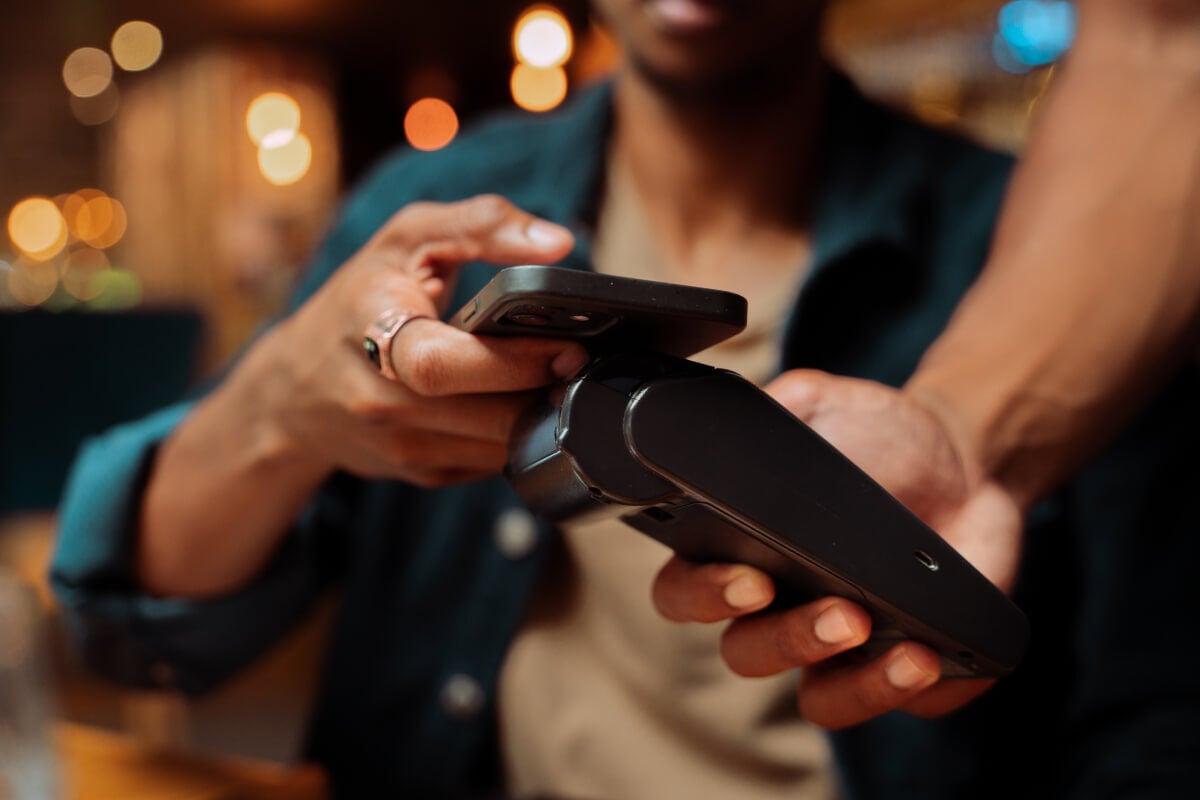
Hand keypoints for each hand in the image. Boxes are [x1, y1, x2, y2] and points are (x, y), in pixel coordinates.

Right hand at [230, 194, 590, 485]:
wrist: (294, 390)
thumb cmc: (357, 301)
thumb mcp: (405, 240)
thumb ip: (480, 223)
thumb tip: (559, 242)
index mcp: (372, 331)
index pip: (444, 362)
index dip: (514, 359)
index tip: (568, 343)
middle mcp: (380, 401)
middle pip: (485, 416)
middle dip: (542, 390)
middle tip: (577, 361)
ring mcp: (401, 447)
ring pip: (497, 446)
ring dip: (536, 414)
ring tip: (550, 376)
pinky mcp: (421, 474)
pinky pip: (490, 462)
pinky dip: (514, 432)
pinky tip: (512, 399)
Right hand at [651, 369, 1024, 728]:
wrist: (964, 460)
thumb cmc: (878, 434)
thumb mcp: (818, 403)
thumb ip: (769, 412)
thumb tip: (733, 423)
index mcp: (737, 550)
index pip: (685, 591)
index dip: (703, 597)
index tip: (749, 578)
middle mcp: (778, 610)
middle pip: (746, 653)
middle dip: (785, 638)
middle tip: (835, 607)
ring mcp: (838, 648)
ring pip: (813, 698)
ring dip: (844, 679)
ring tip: (874, 628)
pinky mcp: (899, 670)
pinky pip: (884, 702)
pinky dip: (898, 690)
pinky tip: (924, 654)